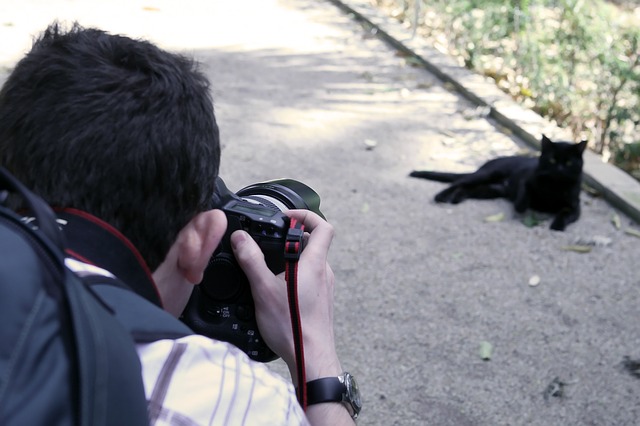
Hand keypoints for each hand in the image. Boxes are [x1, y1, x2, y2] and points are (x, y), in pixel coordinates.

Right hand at [231, 210, 340, 383]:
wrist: (311, 359)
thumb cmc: (293, 327)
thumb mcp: (263, 290)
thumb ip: (251, 260)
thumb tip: (241, 238)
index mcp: (314, 263)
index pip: (323, 226)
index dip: (306, 216)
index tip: (286, 218)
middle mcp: (324, 272)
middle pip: (315, 243)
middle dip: (292, 238)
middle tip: (272, 242)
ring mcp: (325, 287)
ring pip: (311, 262)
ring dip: (293, 259)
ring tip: (270, 268)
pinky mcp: (321, 301)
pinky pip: (310, 279)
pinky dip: (295, 276)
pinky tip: (278, 291)